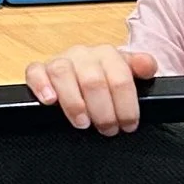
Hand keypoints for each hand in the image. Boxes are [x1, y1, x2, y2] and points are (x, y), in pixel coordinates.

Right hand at [24, 43, 157, 132]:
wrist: (82, 74)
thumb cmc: (106, 79)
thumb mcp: (128, 75)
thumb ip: (141, 67)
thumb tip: (148, 66)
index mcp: (108, 54)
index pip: (120, 78)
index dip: (126, 105)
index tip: (128, 125)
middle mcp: (83, 54)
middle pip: (93, 80)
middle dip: (103, 111)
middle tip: (108, 129)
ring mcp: (60, 61)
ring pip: (63, 74)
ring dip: (73, 102)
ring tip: (82, 123)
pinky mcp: (39, 70)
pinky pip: (35, 72)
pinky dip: (41, 86)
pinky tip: (50, 101)